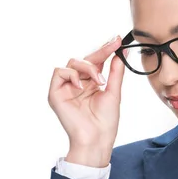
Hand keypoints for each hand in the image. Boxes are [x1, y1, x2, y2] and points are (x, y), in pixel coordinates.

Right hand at [47, 36, 125, 166]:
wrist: (97, 138)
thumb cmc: (105, 121)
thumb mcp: (114, 92)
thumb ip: (115, 72)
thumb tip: (122, 53)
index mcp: (91, 83)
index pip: (97, 61)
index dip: (106, 49)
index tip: (118, 40)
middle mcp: (78, 83)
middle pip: (85, 58)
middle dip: (100, 52)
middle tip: (114, 46)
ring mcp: (66, 87)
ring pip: (73, 62)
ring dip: (88, 67)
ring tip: (99, 81)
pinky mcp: (55, 93)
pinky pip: (59, 72)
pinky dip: (72, 75)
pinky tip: (82, 86)